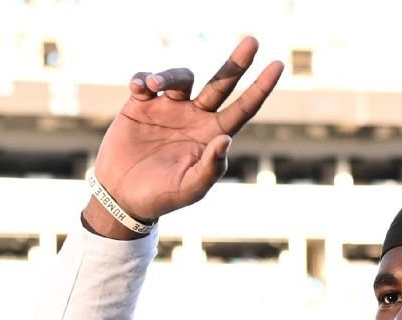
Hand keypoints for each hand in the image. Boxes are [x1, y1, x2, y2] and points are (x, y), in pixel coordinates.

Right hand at [84, 37, 283, 236]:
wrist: (123, 195)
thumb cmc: (161, 196)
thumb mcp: (190, 188)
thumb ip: (211, 167)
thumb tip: (227, 139)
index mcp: (213, 135)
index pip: (243, 108)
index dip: (261, 88)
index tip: (278, 66)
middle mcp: (196, 117)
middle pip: (222, 83)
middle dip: (237, 62)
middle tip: (253, 41)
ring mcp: (169, 108)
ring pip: (181, 77)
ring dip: (170, 75)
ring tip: (153, 85)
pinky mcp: (142, 105)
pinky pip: (147, 81)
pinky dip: (144, 79)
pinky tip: (139, 88)